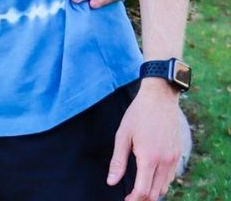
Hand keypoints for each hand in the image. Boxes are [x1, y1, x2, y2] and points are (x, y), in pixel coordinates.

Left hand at [107, 81, 182, 200]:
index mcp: (149, 157)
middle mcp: (165, 161)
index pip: (143, 190)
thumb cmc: (137, 115)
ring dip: (152, 191)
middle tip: (130, 198)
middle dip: (142, 198)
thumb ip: (118, 161)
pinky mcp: (179, 154)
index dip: (134, 199)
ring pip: (165, 186)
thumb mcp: (122, 135)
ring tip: (138, 190)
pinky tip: (150, 178)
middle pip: (155, 192)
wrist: (160, 99)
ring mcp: (174, 158)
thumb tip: (111, 182)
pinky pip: (171, 176)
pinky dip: (161, 182)